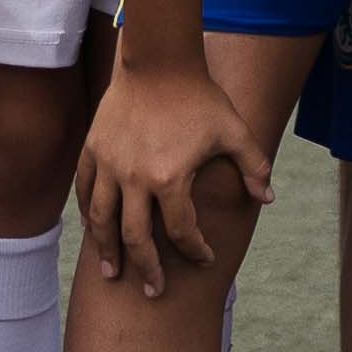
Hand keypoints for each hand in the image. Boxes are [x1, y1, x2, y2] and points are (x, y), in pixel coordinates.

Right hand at [75, 57, 273, 297]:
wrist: (158, 60)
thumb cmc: (199, 97)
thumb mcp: (235, 131)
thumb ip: (255, 167)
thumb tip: (267, 200)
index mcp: (170, 178)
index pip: (181, 230)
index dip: (195, 250)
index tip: (204, 258)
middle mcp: (134, 178)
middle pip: (136, 237)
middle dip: (146, 268)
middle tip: (152, 290)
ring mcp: (109, 164)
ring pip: (101, 219)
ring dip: (107, 250)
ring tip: (112, 273)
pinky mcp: (93, 149)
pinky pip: (84, 189)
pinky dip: (87, 212)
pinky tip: (93, 229)